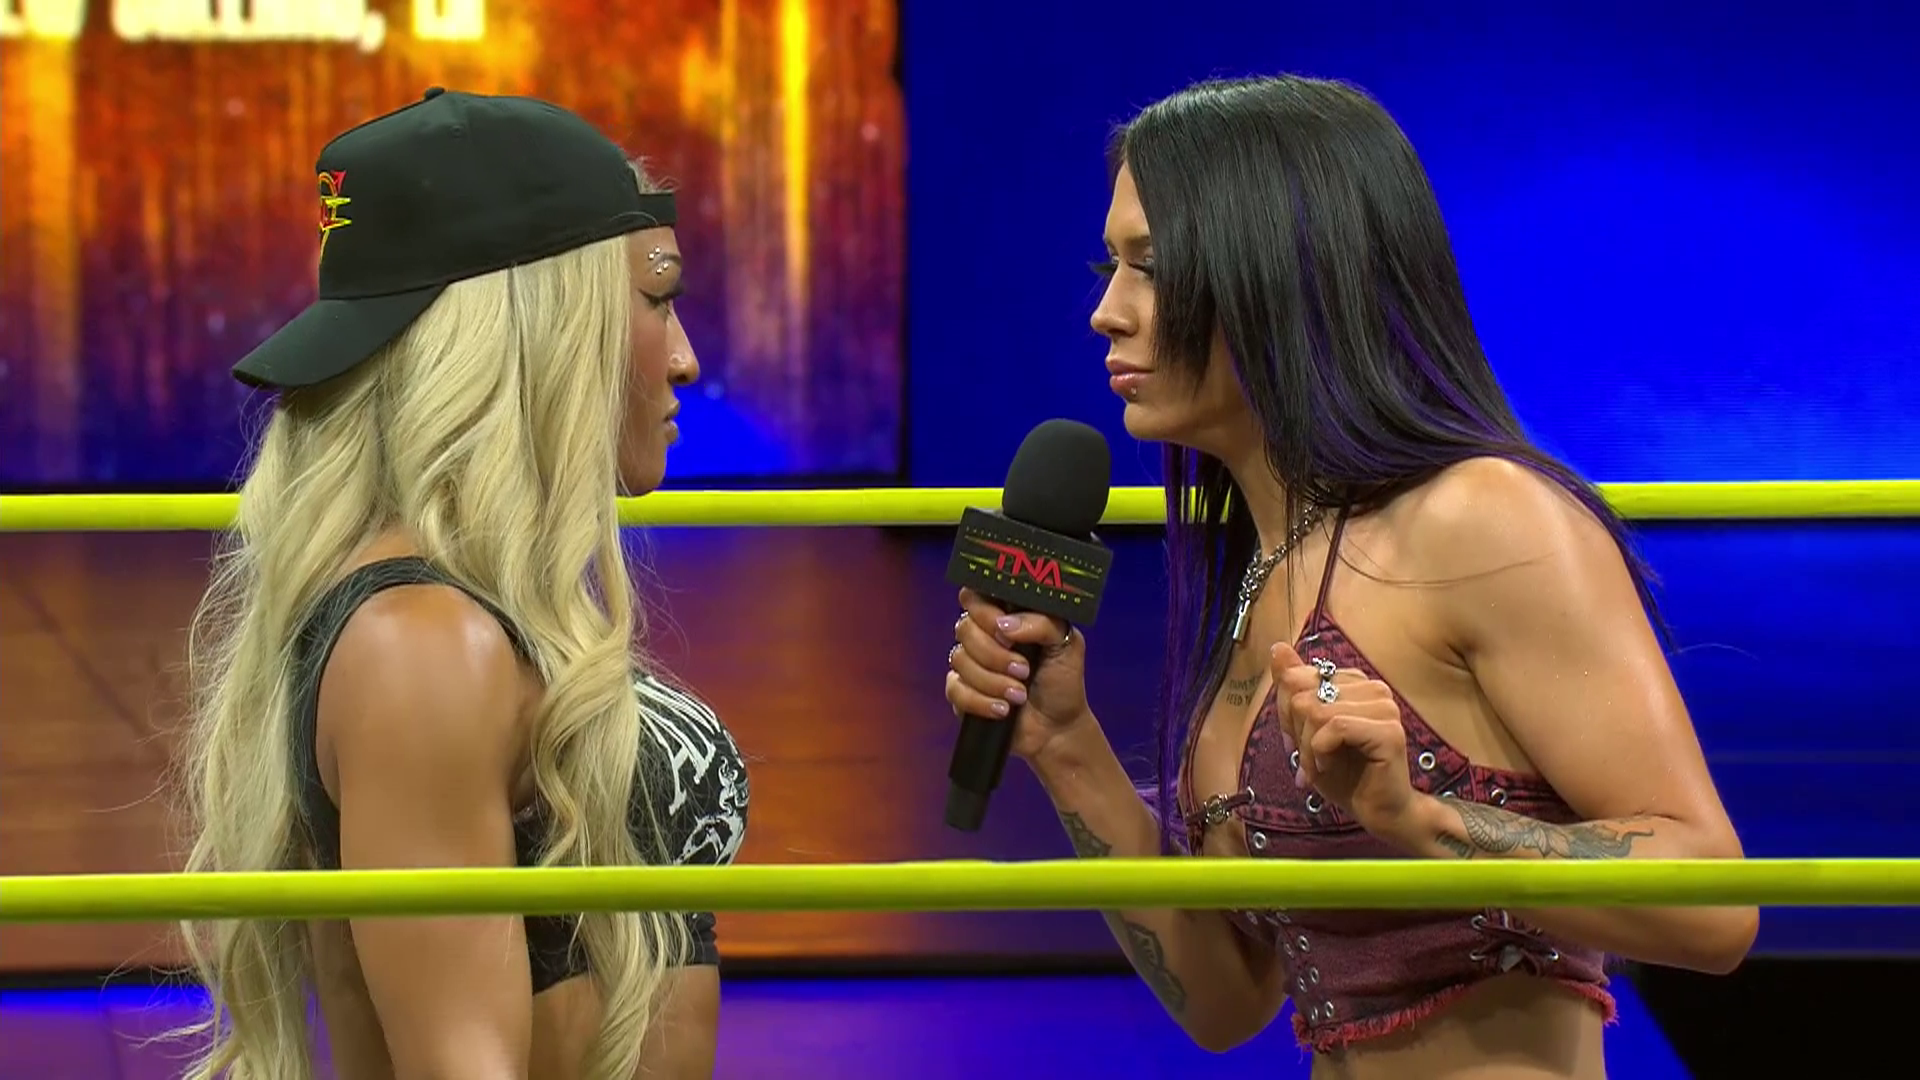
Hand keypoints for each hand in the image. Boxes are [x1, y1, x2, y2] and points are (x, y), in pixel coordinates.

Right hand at [944, 587, 1090, 762]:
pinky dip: (980, 701)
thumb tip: (1005, 625)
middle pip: (965, 627)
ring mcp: (970, 664)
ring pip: (959, 659)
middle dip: (995, 653)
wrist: (1058, 727)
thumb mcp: (1066, 644)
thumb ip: (1042, 623)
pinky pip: (955, 689)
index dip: (984, 610)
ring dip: (992, 680)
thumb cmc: (1062, 681)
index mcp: (1006, 617)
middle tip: (1023, 669)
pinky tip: (1003, 709)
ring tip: (1020, 695)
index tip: (1004, 629)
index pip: (976, 595)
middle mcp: (984, 636)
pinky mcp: (962, 693)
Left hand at [1272, 642, 1420, 846]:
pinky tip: (1328, 766)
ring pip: (1318, 711)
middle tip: (1310, 758)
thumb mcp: (1305, 730)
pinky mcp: (1389, 731)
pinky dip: (1320, 752)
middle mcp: (1374, 688)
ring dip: (1308, 747)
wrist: (1378, 811)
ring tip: (1319, 766)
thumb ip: (1293, 689)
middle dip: (1297, 732)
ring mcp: (1385, 708)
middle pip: (1304, 693)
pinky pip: (1334, 727)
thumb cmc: (1344, 773)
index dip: (1288, 712)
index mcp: (1355, 682)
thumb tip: (1277, 648)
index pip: (1299, 677)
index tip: (1297, 741)